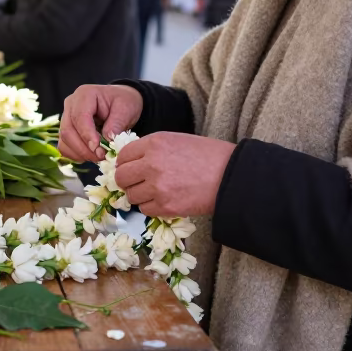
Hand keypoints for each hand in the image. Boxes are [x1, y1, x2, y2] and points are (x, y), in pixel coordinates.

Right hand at [59, 84, 142, 161]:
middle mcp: (71, 105)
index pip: (80, 117)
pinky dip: (76, 155)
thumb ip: (117, 123)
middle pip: (68, 130)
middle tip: (101, 157)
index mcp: (85, 95)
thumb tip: (107, 140)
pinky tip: (90, 156)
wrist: (119, 103)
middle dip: (84, 148)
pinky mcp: (66, 130)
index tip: (98, 149)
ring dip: (80, 153)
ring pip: (64, 140)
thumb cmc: (122, 102)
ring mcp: (66, 117)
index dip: (87, 135)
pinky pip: (64, 146)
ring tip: (98, 157)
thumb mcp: (126, 109)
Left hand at [114, 132, 234, 217]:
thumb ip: (153, 149)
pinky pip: (145, 210)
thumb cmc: (208, 156)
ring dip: (140, 195)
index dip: (126, 164)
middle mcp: (151, 164)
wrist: (231, 176)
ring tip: (157, 192)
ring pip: (131, 195)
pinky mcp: (165, 206)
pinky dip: (152, 207)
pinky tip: (165, 200)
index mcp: (154, 143)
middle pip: (121, 177)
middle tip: (139, 183)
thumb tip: (132, 162)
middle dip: (128, 181)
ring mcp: (157, 186)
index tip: (131, 169)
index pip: (123, 156)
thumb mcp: (177, 140)